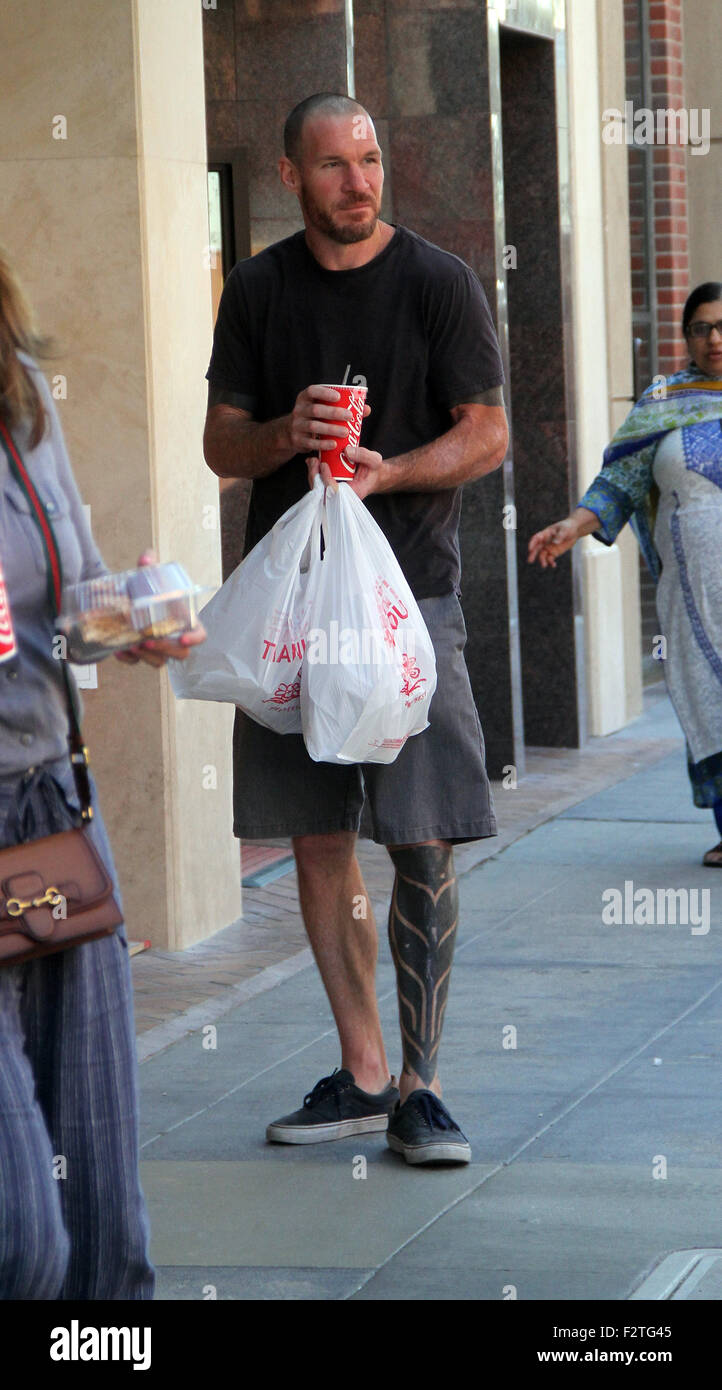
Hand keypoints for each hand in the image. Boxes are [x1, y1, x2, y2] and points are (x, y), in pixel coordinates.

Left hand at [114, 550, 206, 667]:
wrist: (123, 597)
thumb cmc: (144, 587)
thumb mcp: (148, 574)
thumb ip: (150, 564)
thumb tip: (147, 558)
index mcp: (183, 619)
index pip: (200, 634)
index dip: (195, 639)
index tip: (183, 638)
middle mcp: (173, 636)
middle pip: (180, 653)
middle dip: (165, 649)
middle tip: (147, 640)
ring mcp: (157, 647)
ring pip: (159, 662)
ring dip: (147, 656)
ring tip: (131, 645)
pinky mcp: (140, 653)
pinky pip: (137, 663)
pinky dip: (128, 660)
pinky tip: (118, 650)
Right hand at [289, 384, 365, 456]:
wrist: (290, 433)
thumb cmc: (313, 418)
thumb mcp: (322, 409)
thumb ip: (342, 407)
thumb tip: (366, 409)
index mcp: (305, 399)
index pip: (312, 391)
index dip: (325, 393)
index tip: (338, 397)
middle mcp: (299, 411)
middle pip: (316, 410)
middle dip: (333, 413)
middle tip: (349, 416)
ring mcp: (297, 426)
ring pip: (314, 426)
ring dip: (331, 429)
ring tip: (345, 432)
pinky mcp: (297, 440)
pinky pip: (311, 442)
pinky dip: (323, 444)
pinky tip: (334, 444)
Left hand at [306, 444, 385, 497]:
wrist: (375, 476)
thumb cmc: (375, 470)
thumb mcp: (374, 460)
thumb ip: (363, 455)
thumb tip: (346, 451)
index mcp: (353, 493)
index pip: (334, 491)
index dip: (326, 478)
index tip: (323, 464)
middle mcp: (342, 497)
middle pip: (322, 492)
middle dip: (314, 476)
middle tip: (313, 460)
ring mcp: (336, 494)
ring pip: (319, 489)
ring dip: (313, 474)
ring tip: (313, 460)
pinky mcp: (332, 489)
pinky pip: (320, 485)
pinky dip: (315, 474)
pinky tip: (314, 462)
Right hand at [527, 518, 578, 568]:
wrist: (574, 530)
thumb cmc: (568, 527)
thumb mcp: (565, 530)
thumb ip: (560, 536)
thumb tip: (555, 542)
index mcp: (546, 534)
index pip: (536, 538)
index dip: (532, 543)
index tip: (530, 549)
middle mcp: (545, 541)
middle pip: (537, 548)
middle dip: (533, 554)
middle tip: (530, 561)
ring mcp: (549, 547)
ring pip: (542, 555)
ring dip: (542, 560)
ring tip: (544, 565)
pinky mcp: (554, 553)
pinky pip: (550, 559)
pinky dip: (551, 562)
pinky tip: (553, 565)